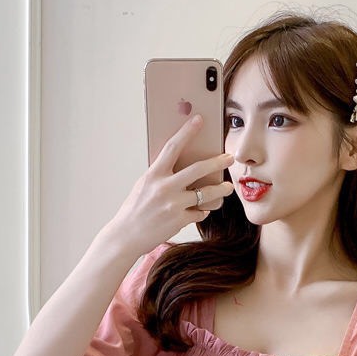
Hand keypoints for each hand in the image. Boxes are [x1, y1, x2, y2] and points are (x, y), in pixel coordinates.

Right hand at [106, 115, 234, 257]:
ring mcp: (173, 204)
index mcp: (154, 174)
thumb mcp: (144, 186)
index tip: (199, 120)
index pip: (173, 147)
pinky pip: (199, 212)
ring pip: (205, 193)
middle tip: (230, 158)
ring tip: (228, 187)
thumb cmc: (135, 210)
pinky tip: (201, 211)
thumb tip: (179, 166)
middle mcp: (165, 187)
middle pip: (198, 169)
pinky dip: (201, 211)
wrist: (126, 235)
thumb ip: (161, 176)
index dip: (187, 131)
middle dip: (217, 162)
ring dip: (220, 190)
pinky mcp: (179, 220)